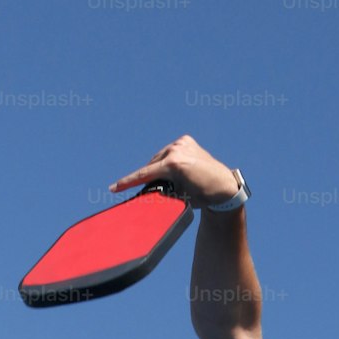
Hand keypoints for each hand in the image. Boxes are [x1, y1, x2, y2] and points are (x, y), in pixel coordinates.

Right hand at [109, 134, 237, 207]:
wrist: (224, 187)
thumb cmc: (203, 197)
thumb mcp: (178, 198)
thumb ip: (161, 191)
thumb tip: (147, 190)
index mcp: (174, 165)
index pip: (145, 174)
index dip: (128, 182)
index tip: (113, 187)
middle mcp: (176, 150)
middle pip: (152, 165)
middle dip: (150, 177)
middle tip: (150, 189)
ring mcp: (181, 143)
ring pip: (160, 157)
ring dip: (159, 167)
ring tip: (172, 180)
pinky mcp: (186, 140)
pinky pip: (170, 151)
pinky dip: (169, 159)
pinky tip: (178, 169)